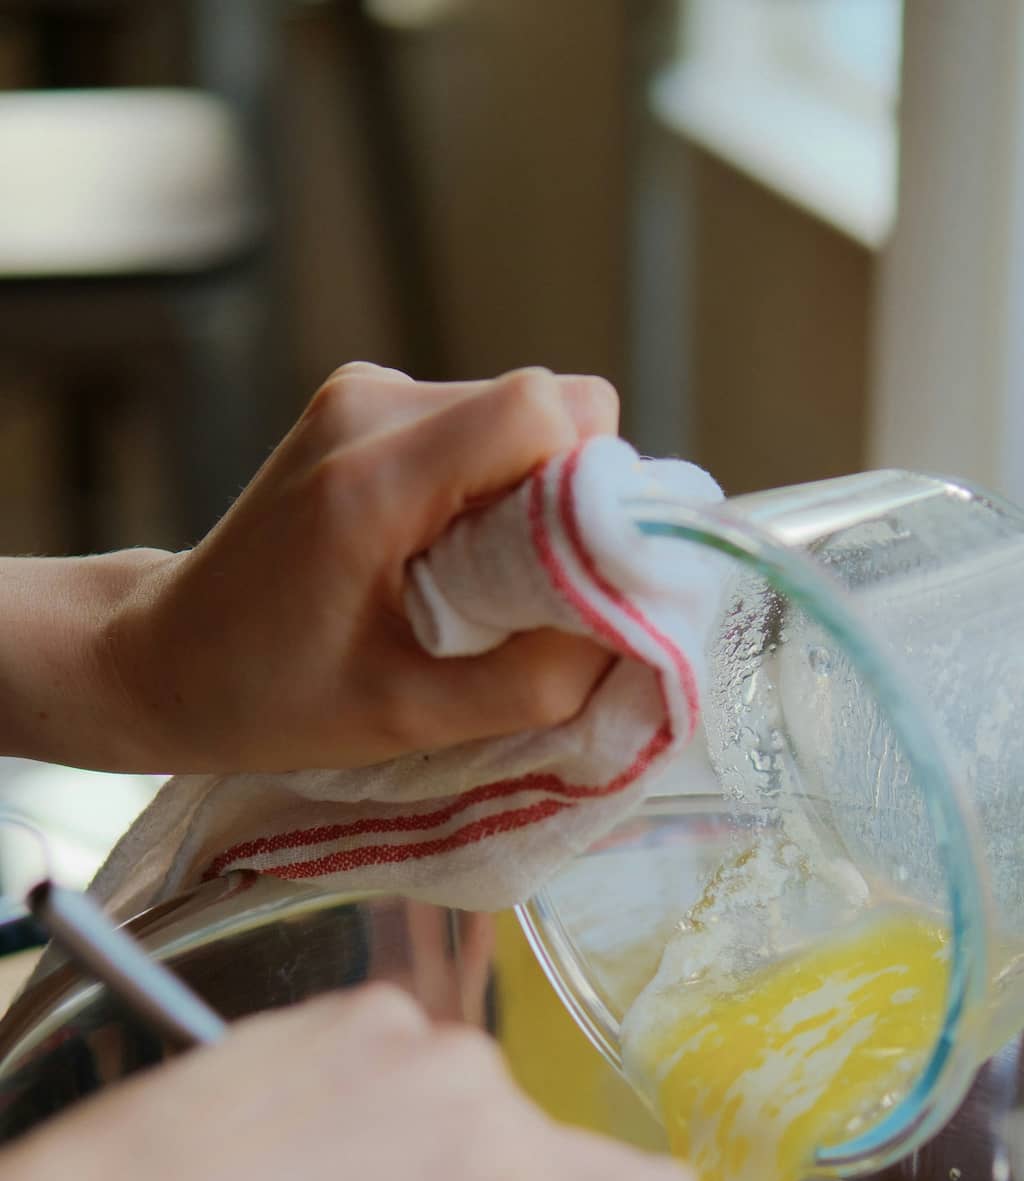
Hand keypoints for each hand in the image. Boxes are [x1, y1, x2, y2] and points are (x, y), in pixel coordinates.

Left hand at [0, 366, 619, 773]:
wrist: (159, 657)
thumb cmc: (269, 698)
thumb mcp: (409, 717)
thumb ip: (535, 679)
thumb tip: (639, 635)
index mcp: (375, 476)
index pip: (544, 409)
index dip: (595, 484)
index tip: (590, 569)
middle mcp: (371, 405)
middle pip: (547, 404)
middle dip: (572, 498)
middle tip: (540, 593)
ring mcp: (362, 395)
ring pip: (519, 413)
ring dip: (532, 497)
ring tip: (482, 585)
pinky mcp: (362, 406)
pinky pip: (478, 427)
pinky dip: (492, 489)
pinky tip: (449, 558)